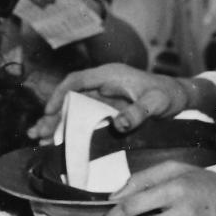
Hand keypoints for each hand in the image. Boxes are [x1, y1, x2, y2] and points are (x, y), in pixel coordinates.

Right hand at [31, 65, 190, 141]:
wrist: (180, 97)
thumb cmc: (168, 95)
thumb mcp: (156, 103)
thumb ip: (138, 112)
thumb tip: (118, 124)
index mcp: (109, 74)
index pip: (76, 80)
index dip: (59, 94)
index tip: (49, 111)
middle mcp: (102, 84)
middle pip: (69, 96)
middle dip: (52, 114)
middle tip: (36, 133)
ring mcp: (103, 96)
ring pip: (73, 108)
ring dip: (57, 123)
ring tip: (38, 138)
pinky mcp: (106, 109)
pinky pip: (83, 117)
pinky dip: (69, 127)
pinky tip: (58, 140)